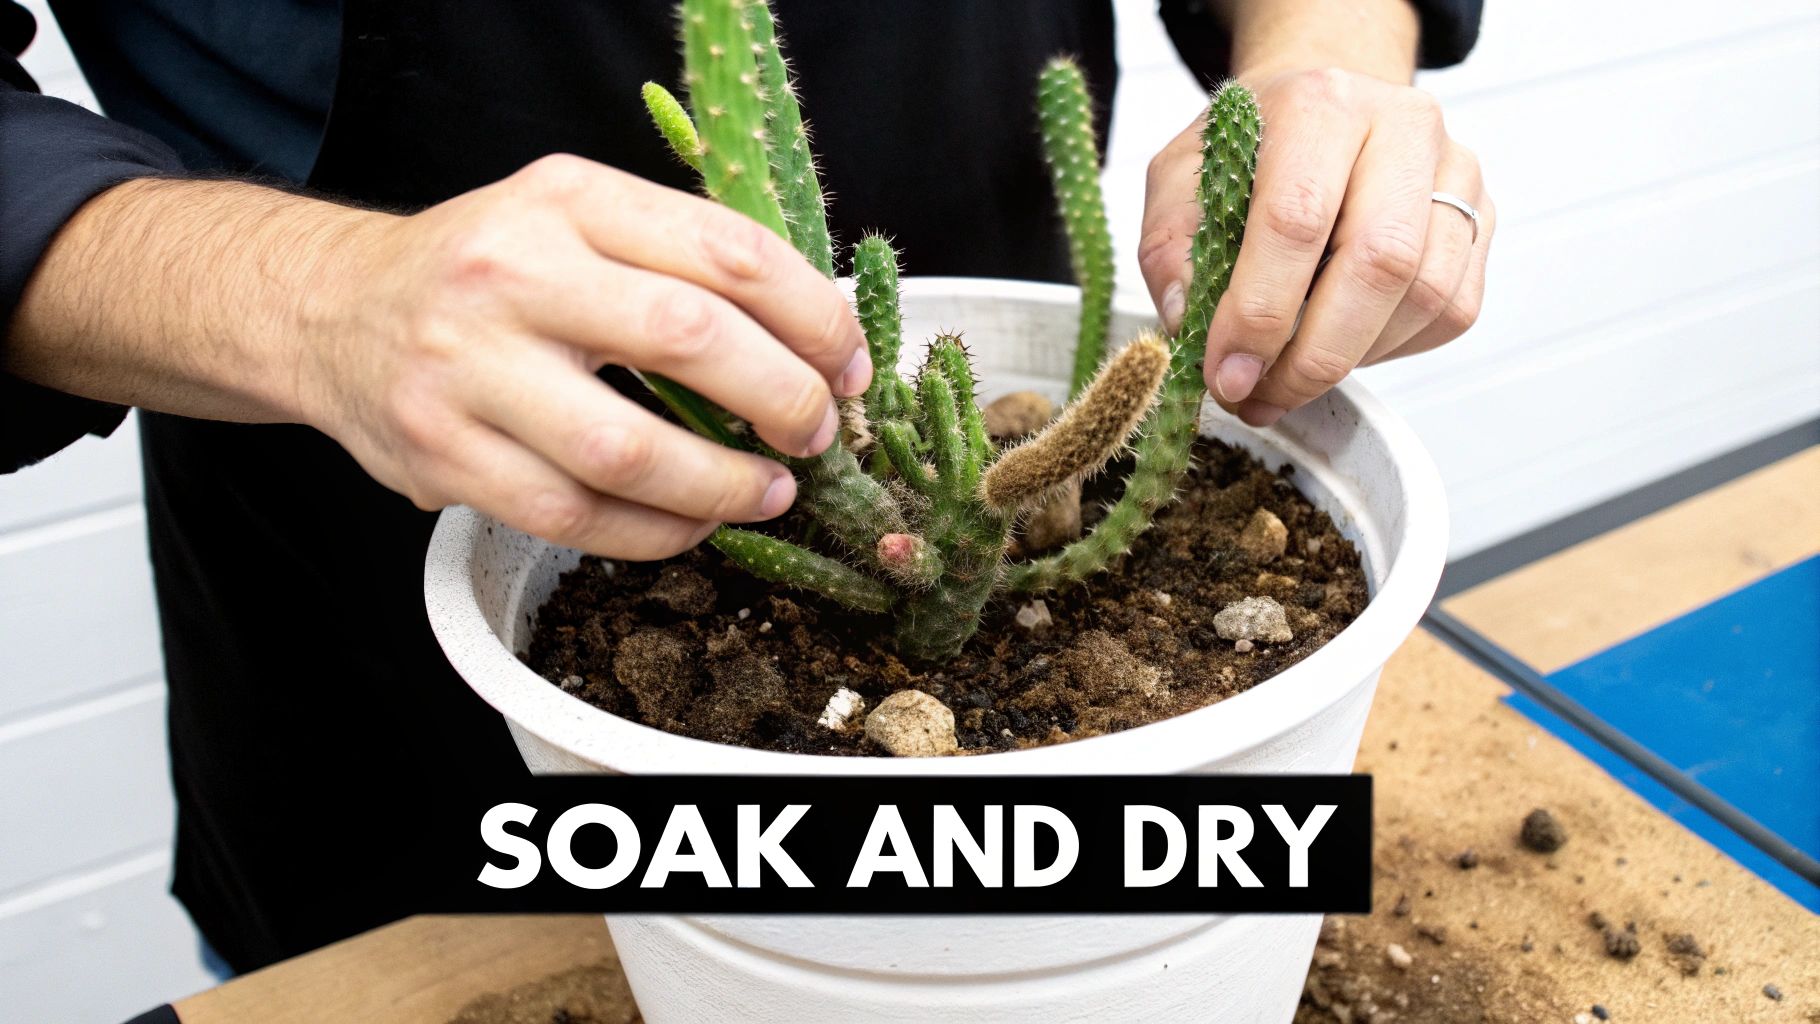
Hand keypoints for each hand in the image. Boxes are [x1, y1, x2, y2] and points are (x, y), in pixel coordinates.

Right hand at [305, 155, 871, 558]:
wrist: (332, 310)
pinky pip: (575, 518)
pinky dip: (655, 534)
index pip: (728, 250)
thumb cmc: (486, 270)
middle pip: (689, 340)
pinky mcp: (444, 454)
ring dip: (722, 485)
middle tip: (816, 433)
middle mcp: (512, 272)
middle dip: (782, 399)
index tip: (847, 365)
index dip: (813, 318)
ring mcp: (468, 368)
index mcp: (568, 199)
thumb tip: (816, 342)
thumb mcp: (575, 221)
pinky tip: (692, 525)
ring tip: (768, 492)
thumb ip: (678, 260)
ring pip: (627, 450)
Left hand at [1140, 67, 1493, 426]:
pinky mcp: (1481, 217)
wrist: (1321, 116)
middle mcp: (1402, 127)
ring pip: (1426, 295)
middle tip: (1262, 398)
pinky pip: (1452, 310)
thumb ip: (1171, 250)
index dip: (1259, 312)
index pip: (1297, 219)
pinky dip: (1393, 349)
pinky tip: (1341, 343)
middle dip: (1314, 355)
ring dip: (1352, 359)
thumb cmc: (1252, 151)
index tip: (1226, 374)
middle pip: (1380, 262)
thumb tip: (1189, 323)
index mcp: (1319, 106)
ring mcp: (1455, 172)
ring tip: (1291, 376)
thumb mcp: (1181, 181)